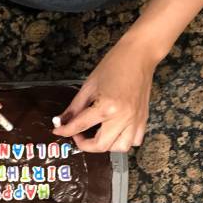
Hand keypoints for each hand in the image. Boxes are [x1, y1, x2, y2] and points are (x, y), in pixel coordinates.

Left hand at [53, 37, 160, 151]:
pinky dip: (124, 141)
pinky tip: (116, 132)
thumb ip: (74, 108)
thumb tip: (61, 121)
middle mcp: (123, 117)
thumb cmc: (114, 65)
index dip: (65, 131)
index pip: (80, 126)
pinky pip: (135, 140)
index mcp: (107, 107)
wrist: (139, 55)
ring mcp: (135, 120)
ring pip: (120, 148)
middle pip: (101, 145)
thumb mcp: (89, 86)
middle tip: (78, 134)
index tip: (58, 131)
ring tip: (97, 135)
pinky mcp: (143, 119)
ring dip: (106, 146)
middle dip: (85, 144)